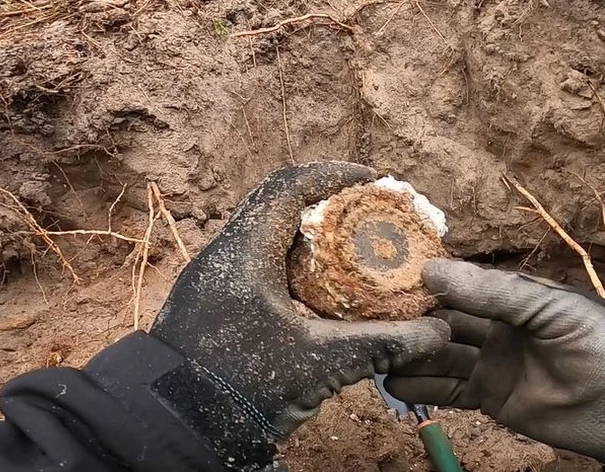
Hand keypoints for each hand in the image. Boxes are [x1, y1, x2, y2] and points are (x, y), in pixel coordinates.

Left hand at [150, 162, 448, 467]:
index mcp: (245, 251)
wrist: (169, 427)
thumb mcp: (317, 364)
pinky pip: (262, 269)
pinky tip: (325, 297)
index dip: (334, 175)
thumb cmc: (238, 385)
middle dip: (330, 209)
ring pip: (272, 241)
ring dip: (313, 242)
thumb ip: (379, 345)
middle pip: (283, 209)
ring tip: (356, 254)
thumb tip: (435, 333)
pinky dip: (297, 270)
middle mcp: (227, 255)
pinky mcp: (217, 306)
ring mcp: (218, 281)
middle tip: (372, 218)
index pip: (290, 186)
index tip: (372, 180)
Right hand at [386, 260, 604, 468]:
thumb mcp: (552, 310)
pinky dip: (421, 386)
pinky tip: (393, 382)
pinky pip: (449, 390)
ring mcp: (492, 363)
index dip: (424, 280)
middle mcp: (497, 325)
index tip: (383, 275)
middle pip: (442, 318)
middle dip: (407, 317)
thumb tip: (431, 270)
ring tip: (370, 350)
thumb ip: (493, 293)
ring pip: (438, 354)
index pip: (458, 282)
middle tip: (365, 316)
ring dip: (408, 352)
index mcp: (512, 295)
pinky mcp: (492, 398)